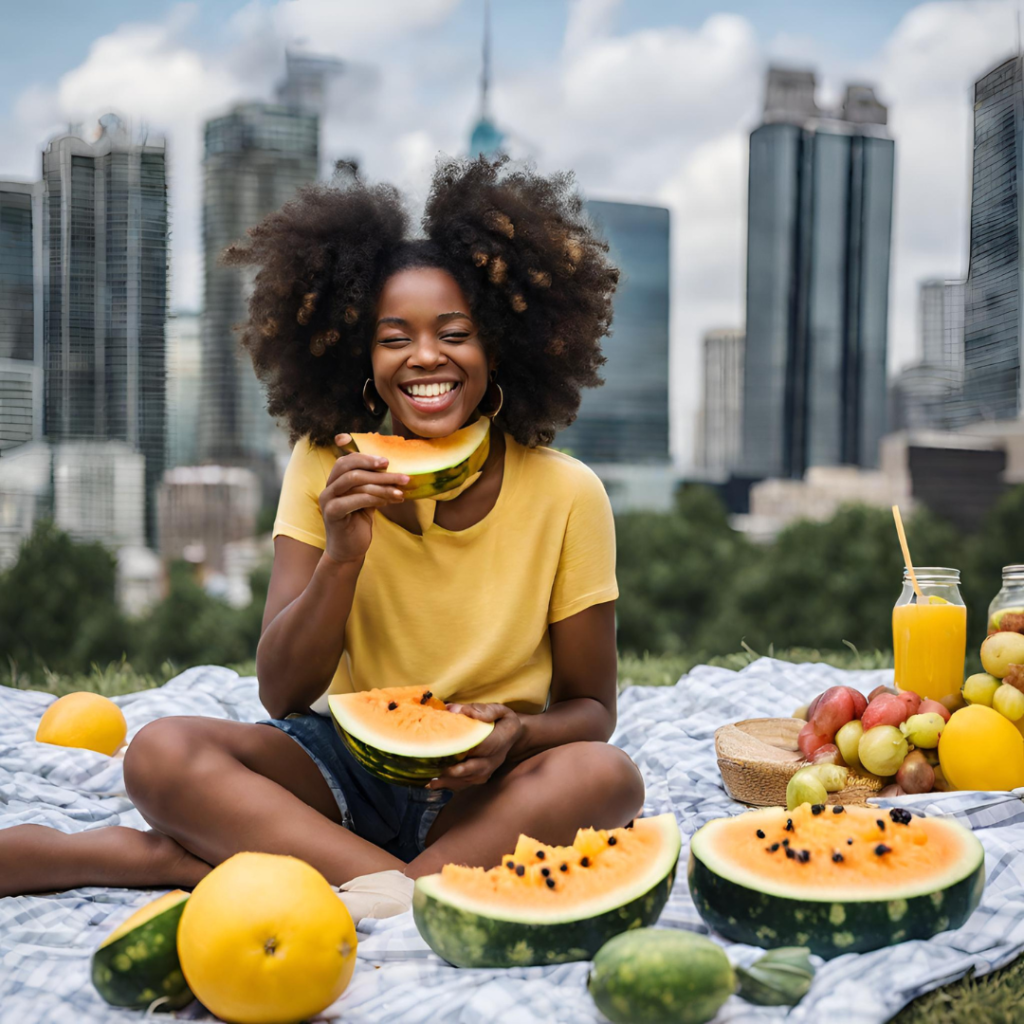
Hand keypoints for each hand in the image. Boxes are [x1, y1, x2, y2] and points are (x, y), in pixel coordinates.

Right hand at [319, 433, 408, 564]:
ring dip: (382, 486)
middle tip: (400, 476)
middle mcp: (328, 488)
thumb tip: (394, 471)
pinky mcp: (331, 513)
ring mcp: (327, 500)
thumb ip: (372, 485)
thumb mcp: (366, 501)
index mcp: (335, 482)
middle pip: (350, 468)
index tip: (387, 462)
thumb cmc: (358, 524)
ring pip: (355, 482)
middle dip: (377, 469)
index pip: (347, 461)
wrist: (348, 551)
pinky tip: (388, 502)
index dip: (366, 458)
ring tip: (400, 492)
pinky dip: (374, 498)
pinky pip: (355, 499)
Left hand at [427, 703, 522, 790]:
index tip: (445, 746)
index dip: (464, 747)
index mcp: (501, 739)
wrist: (513, 736)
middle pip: (473, 767)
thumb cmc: (502, 720)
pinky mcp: (481, 777)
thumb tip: (454, 710)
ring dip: (449, 780)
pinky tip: (434, 784)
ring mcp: (488, 770)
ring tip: (430, 781)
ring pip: (467, 778)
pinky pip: (466, 784)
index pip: (482, 745)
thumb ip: (480, 709)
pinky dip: (450, 785)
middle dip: (453, 768)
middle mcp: (495, 758)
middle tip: (433, 767)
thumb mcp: (499, 709)